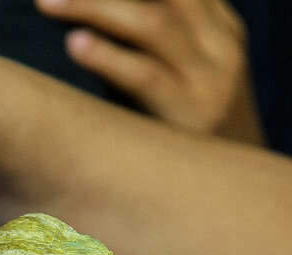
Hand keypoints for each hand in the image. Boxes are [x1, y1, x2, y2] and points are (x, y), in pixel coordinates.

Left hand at [36, 0, 263, 142]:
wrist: (243, 197)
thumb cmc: (191, 134)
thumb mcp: (183, 76)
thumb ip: (150, 41)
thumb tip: (87, 19)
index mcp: (219, 25)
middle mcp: (220, 43)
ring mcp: (212, 78)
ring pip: (151, 22)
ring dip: (93, 6)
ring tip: (48, 2)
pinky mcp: (194, 116)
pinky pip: (146, 76)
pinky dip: (108, 57)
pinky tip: (74, 45)